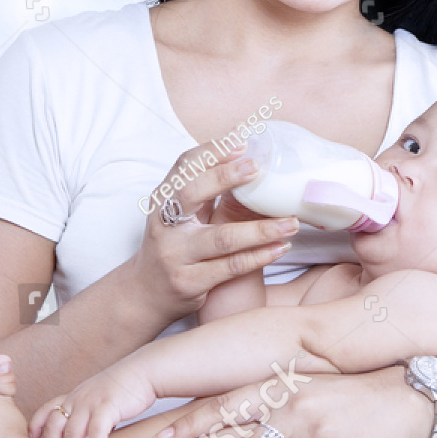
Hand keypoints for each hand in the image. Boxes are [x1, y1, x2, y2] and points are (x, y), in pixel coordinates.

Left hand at [27, 363, 155, 437]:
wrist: (146, 371)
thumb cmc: (127, 388)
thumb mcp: (101, 398)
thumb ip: (91, 415)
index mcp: (76, 395)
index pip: (47, 408)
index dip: (37, 424)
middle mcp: (79, 398)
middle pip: (54, 427)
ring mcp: (91, 402)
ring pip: (71, 433)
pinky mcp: (108, 406)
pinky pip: (96, 432)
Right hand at [128, 140, 300, 322]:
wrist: (145, 295)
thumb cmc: (173, 246)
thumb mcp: (181, 215)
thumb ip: (205, 191)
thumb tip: (245, 156)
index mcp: (163, 201)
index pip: (184, 167)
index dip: (211, 152)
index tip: (241, 142)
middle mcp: (165, 225)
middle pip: (192, 194)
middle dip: (225, 177)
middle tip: (258, 168)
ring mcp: (175, 255)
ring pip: (222, 238)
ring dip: (261, 229)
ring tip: (292, 223)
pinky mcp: (189, 282)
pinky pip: (230, 267)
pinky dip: (259, 256)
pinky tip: (281, 247)